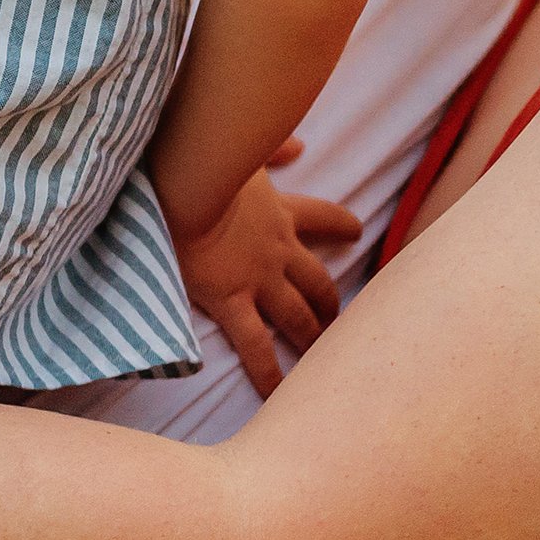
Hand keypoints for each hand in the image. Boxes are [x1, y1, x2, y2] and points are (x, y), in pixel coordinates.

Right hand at [172, 142, 360, 397]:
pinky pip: (255, 346)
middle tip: (339, 320)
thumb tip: (299, 144)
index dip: (341, 226)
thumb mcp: (246, 150)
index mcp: (280, 213)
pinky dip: (268, 374)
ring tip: (322, 359)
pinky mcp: (231, 301)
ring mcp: (258, 280)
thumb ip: (273, 147)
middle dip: (331, 301)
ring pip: (298, 316)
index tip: (355, 233)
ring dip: (312, 337)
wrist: (185, 188)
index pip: (325, 219)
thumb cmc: (208, 163)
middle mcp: (279, 251)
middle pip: (318, 281)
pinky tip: (278, 395)